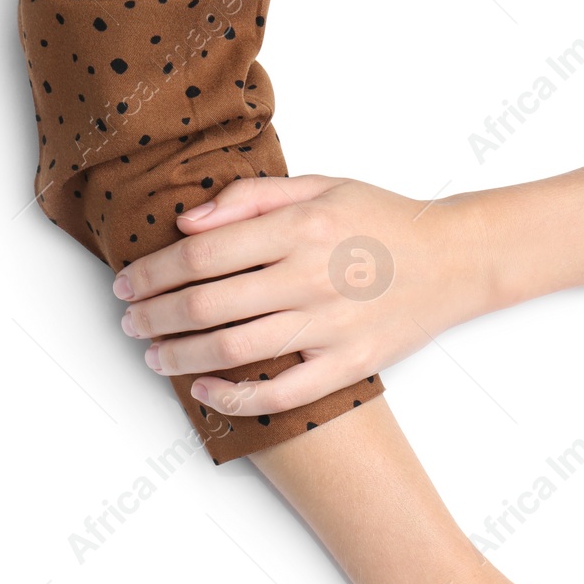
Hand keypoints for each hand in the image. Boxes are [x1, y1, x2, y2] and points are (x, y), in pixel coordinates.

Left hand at [115, 174, 496, 415]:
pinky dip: (234, 397)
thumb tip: (187, 222)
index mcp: (299, 227)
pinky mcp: (349, 364)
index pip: (201, 254)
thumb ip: (252, 198)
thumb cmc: (385, 221)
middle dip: (153, 316)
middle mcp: (309, 277)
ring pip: (232, 349)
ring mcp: (330, 325)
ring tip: (154, 355)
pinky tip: (205, 389)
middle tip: (130, 322)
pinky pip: (281, 392)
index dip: (152, 272)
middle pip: (205, 304)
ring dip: (178, 355)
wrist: (455, 259)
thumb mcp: (321, 185)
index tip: (128, 283)